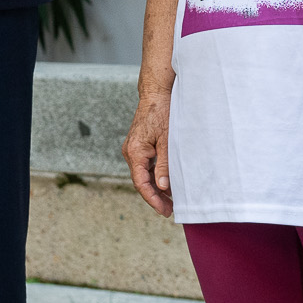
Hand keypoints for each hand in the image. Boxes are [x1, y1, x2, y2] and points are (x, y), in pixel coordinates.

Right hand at [123, 88, 173, 216]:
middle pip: (141, 181)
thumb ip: (164, 165)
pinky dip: (155, 176)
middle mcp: (130, 152)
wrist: (156, 92)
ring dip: (156, 187)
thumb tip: (162, 187)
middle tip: (170, 210)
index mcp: (135, 152)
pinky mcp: (139, 145)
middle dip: (155, 197)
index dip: (152, 199)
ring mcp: (133, 149)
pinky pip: (145, 166)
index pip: (141, 183)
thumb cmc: (162, 112)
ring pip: (143, 175)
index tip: (164, 211)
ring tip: (171, 200)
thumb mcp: (167, 140)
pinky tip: (167, 183)